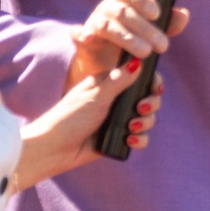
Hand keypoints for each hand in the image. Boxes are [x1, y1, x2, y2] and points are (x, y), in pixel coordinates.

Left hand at [19, 61, 166, 185]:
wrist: (54, 149)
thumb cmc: (69, 118)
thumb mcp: (96, 95)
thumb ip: (119, 80)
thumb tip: (139, 61)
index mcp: (110, 85)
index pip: (139, 78)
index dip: (152, 83)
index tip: (156, 88)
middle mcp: (116, 101)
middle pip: (148, 99)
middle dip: (150, 105)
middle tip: (141, 108)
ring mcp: (118, 120)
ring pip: (147, 119)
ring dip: (145, 123)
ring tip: (131, 128)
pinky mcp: (119, 138)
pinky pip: (140, 138)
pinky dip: (139, 140)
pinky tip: (130, 141)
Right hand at [67, 0, 185, 82]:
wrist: (109, 63)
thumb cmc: (136, 38)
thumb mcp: (154, 30)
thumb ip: (169, 23)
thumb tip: (183, 14)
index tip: (157, 14)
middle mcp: (108, 7)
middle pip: (123, 11)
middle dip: (145, 28)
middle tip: (163, 46)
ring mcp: (94, 21)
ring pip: (108, 26)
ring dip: (127, 38)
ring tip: (145, 53)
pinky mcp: (83, 39)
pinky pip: (79, 34)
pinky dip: (82, 34)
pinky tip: (88, 39)